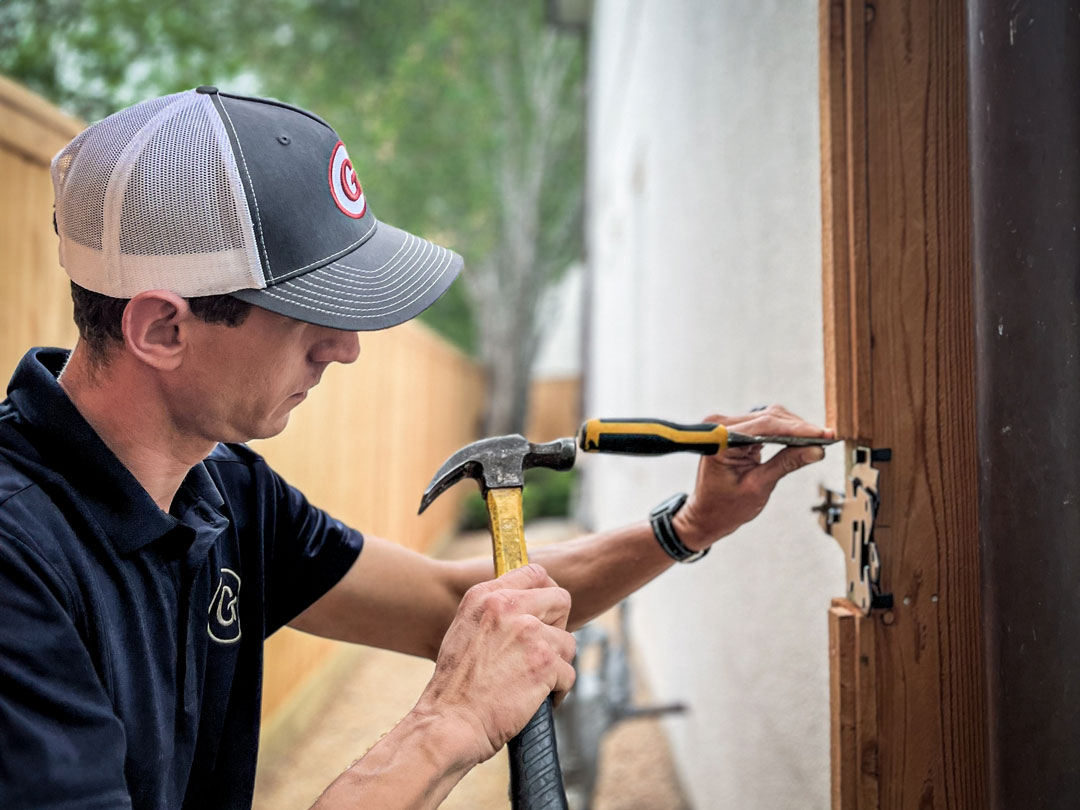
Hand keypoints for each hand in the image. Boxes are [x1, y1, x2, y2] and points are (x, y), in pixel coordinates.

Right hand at [412, 564, 576, 765]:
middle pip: (560, 600)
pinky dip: (557, 691)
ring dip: (556, 665)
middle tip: (542, 651)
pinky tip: (535, 700)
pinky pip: (569, 674)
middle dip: (557, 627)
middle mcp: (508, 608)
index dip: (546, 593)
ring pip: (567, 642)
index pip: (534, 573)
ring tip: (533, 682)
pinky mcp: (545, 663)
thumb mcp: (465, 630)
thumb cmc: (454, 686)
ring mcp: (529, 634)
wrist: (448, 723)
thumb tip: (528, 608)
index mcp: (485, 596)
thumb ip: (494, 612)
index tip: (546, 611)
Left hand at [674, 405, 833, 549]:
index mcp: (721, 440)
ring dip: (794, 428)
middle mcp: (721, 426)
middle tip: (827, 437)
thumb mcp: (759, 486)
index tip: (822, 434)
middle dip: (799, 428)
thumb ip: (786, 464)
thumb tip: (815, 449)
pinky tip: (802, 439)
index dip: (797, 429)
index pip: (765, 426)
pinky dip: (784, 432)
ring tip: (818, 439)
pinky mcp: (736, 431)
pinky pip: (764, 425)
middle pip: (768, 417)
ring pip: (769, 418)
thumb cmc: (724, 507)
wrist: (706, 515)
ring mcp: (727, 427)